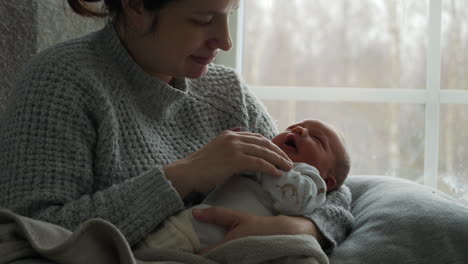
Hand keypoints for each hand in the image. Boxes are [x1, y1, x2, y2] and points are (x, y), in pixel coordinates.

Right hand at [164, 130, 292, 196]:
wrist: (187, 173)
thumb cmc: (200, 166)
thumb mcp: (216, 147)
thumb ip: (230, 141)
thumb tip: (241, 129)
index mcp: (230, 134)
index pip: (257, 137)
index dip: (271, 145)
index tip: (279, 154)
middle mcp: (234, 137)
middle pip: (264, 142)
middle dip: (278, 152)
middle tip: (289, 162)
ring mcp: (235, 147)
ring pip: (264, 152)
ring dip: (279, 160)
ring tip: (288, 168)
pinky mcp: (235, 160)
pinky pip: (259, 163)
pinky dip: (270, 168)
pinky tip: (277, 174)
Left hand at [192, 207, 322, 254]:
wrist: (286, 236)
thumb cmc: (261, 227)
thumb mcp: (239, 218)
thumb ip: (217, 215)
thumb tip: (195, 213)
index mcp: (226, 248)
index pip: (201, 256)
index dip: (191, 253)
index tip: (182, 249)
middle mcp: (229, 260)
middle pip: (208, 261)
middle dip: (201, 257)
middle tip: (188, 250)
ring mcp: (238, 263)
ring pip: (218, 262)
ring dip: (212, 258)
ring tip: (203, 252)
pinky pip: (226, 262)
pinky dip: (222, 259)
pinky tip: (220, 254)